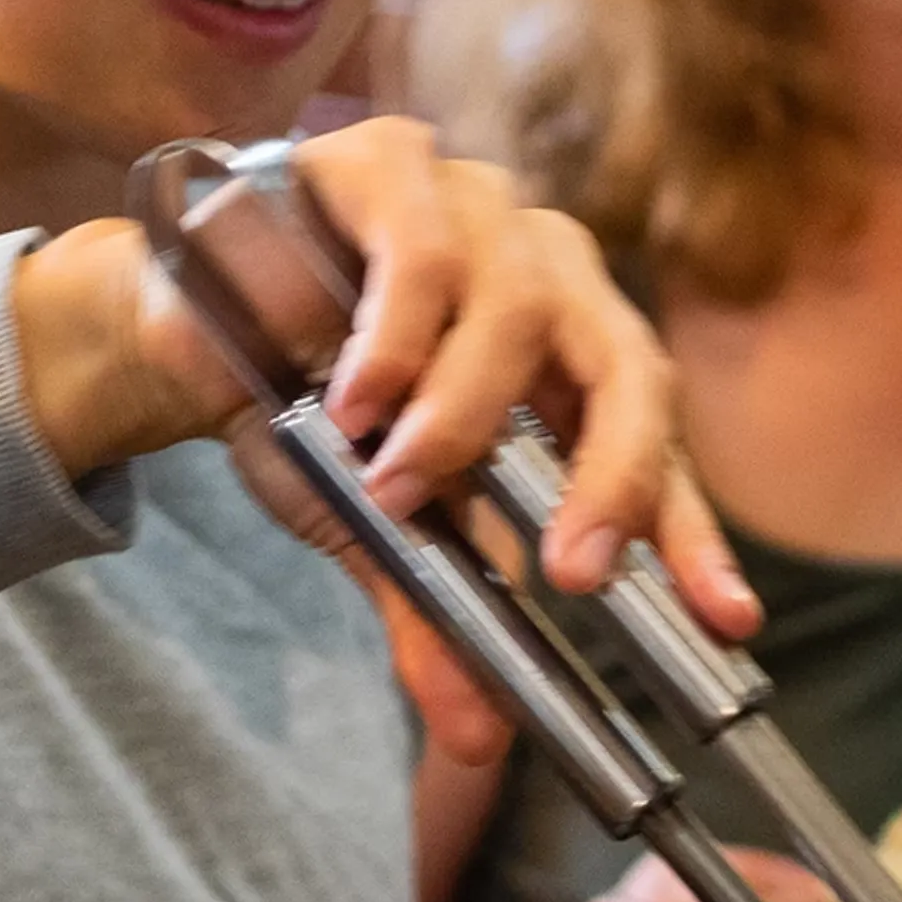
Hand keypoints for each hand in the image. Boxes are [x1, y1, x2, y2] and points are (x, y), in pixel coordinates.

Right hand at [11, 120, 757, 758]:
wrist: (173, 318)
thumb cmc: (302, 404)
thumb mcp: (374, 524)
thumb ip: (434, 613)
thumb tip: (476, 740)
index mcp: (568, 359)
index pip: (654, 450)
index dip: (695, 535)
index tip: (728, 624)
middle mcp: (550, 273)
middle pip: (629, 368)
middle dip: (613, 477)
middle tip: (572, 571)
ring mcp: (480, 206)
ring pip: (522, 305)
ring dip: (463, 414)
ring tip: (399, 481)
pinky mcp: (393, 161)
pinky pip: (424, 248)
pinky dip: (397, 335)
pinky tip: (356, 397)